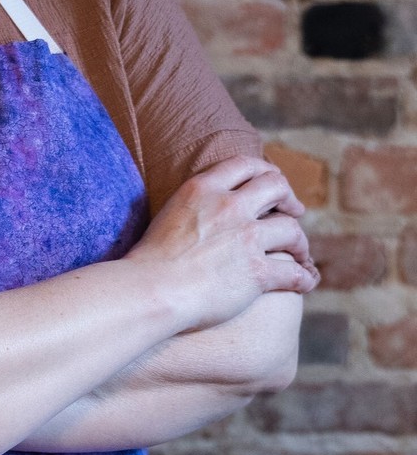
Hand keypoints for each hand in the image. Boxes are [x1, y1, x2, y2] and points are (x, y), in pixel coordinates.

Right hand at [126, 155, 319, 333]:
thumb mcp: (169, 213)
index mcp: (203, 188)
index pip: (245, 164)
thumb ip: (194, 204)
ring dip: (300, 243)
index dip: (265, 171)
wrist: (151, 290)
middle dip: (290, 198)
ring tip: (299, 254)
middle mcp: (228, 206)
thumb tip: (203, 209)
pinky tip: (304, 283)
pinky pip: (294, 272)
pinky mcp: (257, 271)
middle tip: (295, 211)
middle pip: (276, 186)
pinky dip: (304, 277)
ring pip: (292, 230)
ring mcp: (246, 238)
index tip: (272, 184)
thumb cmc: (149, 260)